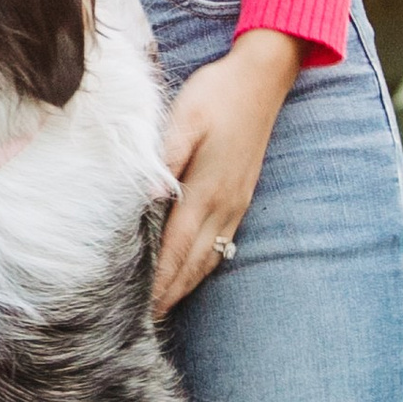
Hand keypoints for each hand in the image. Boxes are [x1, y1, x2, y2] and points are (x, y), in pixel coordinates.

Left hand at [153, 31, 303, 316]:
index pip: (174, 249)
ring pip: (208, 257)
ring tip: (164, 307)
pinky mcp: (241, 197)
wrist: (262, 78)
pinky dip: (203, 266)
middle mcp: (223, 206)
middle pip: (192, 263)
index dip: (157, 282)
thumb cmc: (216, 94)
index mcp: (205, 191)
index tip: (139, 309)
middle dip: (169, 294)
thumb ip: (164, 159)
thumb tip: (148, 197)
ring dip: (185, 284)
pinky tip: (191, 273)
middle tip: (144, 323)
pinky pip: (221, 243)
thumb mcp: (183, 119)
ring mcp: (236, 204)